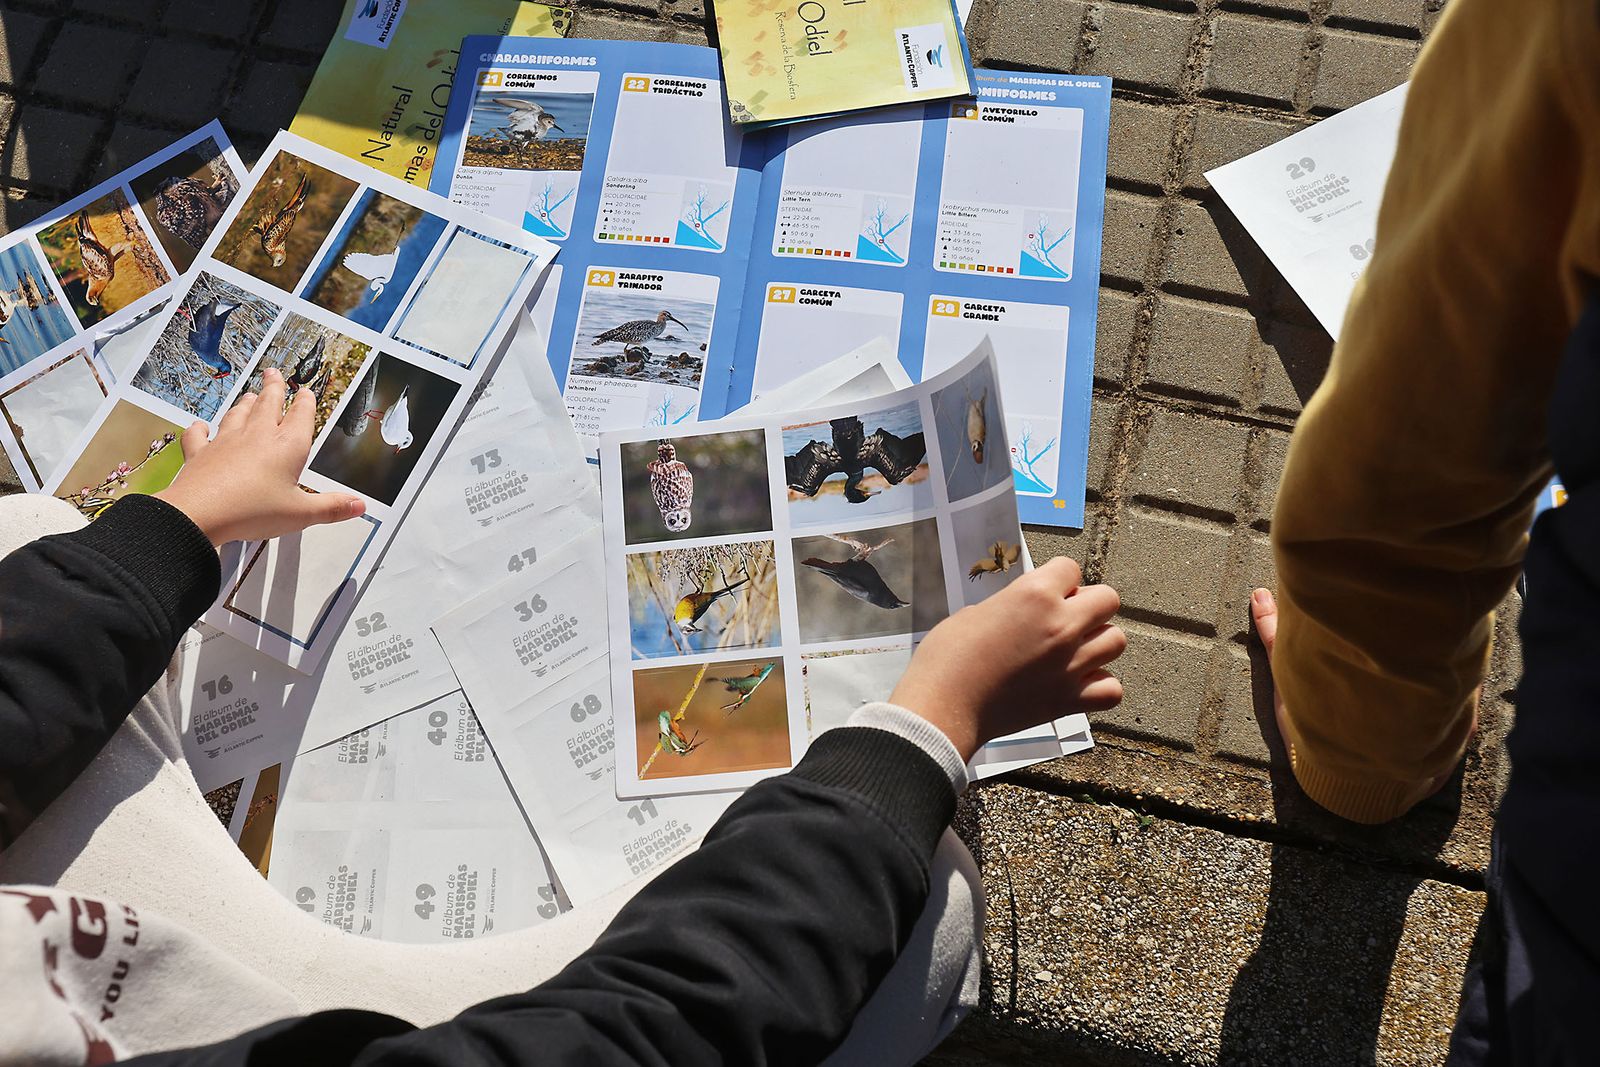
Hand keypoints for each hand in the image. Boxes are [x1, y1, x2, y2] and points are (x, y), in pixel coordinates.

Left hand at [155, 368, 364, 546]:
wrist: (199, 514)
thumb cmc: (250, 511)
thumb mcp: (301, 514)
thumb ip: (331, 508)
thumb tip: (357, 505)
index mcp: (287, 446)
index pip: (301, 415)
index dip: (306, 401)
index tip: (306, 392)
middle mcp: (257, 436)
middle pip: (268, 403)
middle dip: (274, 387)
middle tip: (274, 373)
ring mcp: (226, 441)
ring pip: (238, 413)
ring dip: (245, 403)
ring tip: (250, 395)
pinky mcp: (201, 453)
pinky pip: (199, 435)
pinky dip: (200, 429)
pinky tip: (200, 426)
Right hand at [891, 556, 1124, 760]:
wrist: (943, 706)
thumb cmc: (947, 657)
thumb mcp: (974, 613)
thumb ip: (1010, 606)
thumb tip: (1021, 613)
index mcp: (1034, 594)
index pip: (1071, 568)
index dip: (1058, 580)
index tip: (1046, 594)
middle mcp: (1061, 625)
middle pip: (1108, 600)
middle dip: (1089, 605)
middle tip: (1066, 619)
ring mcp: (1070, 663)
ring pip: (1116, 641)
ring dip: (1098, 642)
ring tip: (1074, 651)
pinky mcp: (1070, 699)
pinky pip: (1112, 689)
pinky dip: (1101, 686)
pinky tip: (1079, 683)